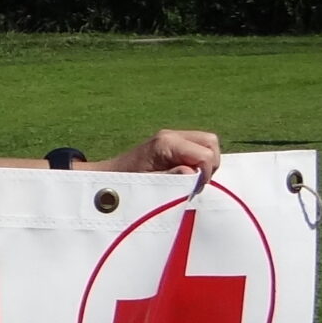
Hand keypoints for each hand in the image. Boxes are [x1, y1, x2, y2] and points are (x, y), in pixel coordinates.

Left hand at [96, 129, 220, 178]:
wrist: (110, 174)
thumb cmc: (127, 181)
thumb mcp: (148, 183)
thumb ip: (171, 178)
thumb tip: (192, 173)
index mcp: (167, 143)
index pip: (205, 154)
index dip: (204, 173)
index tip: (193, 187)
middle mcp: (172, 135)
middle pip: (211, 142)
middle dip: (209, 165)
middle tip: (194, 182)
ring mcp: (173, 137)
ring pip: (208, 143)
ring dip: (205, 163)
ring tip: (190, 179)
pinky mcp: (174, 143)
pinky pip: (198, 147)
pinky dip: (199, 162)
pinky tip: (185, 174)